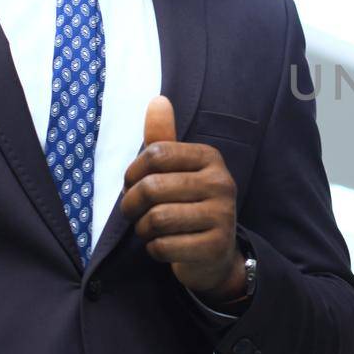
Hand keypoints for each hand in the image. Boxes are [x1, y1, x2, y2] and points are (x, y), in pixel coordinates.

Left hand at [119, 95, 244, 301]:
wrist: (216, 253)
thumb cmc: (188, 204)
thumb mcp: (177, 169)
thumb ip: (163, 138)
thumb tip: (157, 100)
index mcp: (210, 158)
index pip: (155, 154)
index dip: (132, 173)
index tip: (132, 185)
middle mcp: (221, 182)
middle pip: (152, 188)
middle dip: (132, 206)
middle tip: (135, 214)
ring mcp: (222, 215)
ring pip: (157, 219)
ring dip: (143, 230)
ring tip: (151, 230)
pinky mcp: (215, 246)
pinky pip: (165, 246)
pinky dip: (155, 250)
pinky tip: (166, 246)